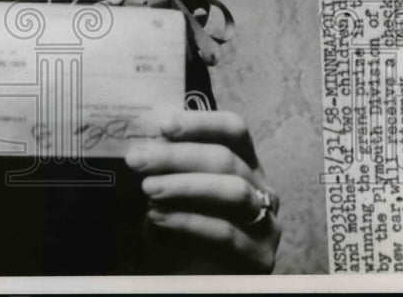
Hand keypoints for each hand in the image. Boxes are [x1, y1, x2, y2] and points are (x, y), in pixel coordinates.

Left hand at [125, 110, 280, 273]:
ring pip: (232, 191)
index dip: (201, 123)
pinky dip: (187, 221)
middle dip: (177, 156)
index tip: (163, 124)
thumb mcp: (167, 192)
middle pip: (226, 159)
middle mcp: (261, 189)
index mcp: (244, 164)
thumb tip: (141, 141)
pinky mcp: (259, 256)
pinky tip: (157, 217)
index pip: (234, 130)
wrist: (186, 278)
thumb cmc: (177, 229)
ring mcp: (266, 223)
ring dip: (184, 185)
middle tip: (137, 159)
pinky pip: (225, 232)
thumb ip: (162, 167)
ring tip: (148, 188)